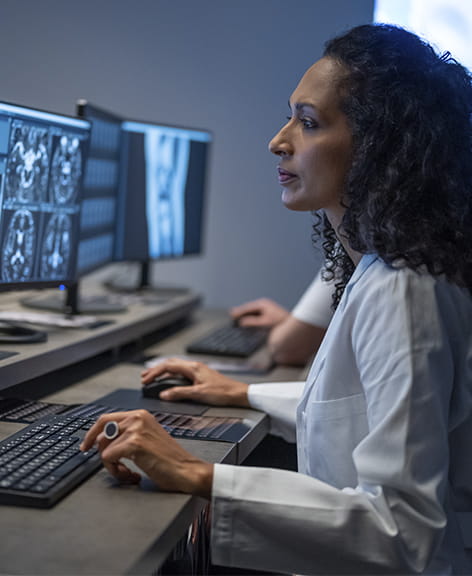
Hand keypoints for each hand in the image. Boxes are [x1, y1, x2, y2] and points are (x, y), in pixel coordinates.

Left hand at [80, 410, 212, 497]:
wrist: (186, 470)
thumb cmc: (169, 460)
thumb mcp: (147, 439)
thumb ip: (127, 436)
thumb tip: (102, 443)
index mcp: (141, 415)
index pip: (107, 419)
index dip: (92, 433)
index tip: (86, 445)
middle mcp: (137, 418)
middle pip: (101, 430)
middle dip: (97, 449)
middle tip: (105, 463)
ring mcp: (135, 429)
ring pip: (104, 447)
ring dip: (112, 466)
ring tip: (129, 472)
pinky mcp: (134, 443)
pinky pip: (108, 458)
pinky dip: (116, 471)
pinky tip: (132, 475)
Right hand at [141, 358, 249, 405]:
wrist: (239, 394)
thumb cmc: (223, 392)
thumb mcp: (199, 394)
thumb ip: (180, 393)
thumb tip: (163, 394)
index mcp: (193, 368)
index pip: (168, 366)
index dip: (154, 372)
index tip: (145, 380)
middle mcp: (194, 367)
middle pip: (170, 364)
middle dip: (156, 370)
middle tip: (144, 377)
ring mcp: (198, 371)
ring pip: (175, 368)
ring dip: (163, 372)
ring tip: (152, 378)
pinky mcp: (200, 376)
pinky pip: (181, 373)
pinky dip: (171, 376)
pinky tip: (168, 381)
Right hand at [229, 298, 288, 327]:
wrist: (292, 324)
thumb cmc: (280, 323)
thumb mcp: (264, 322)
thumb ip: (252, 322)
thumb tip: (242, 321)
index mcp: (263, 304)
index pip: (247, 307)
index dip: (239, 311)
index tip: (232, 313)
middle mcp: (264, 304)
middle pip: (249, 308)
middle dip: (241, 311)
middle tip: (231, 314)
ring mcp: (267, 307)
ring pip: (253, 310)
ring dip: (245, 314)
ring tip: (237, 316)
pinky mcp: (268, 312)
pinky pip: (256, 313)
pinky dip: (251, 316)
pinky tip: (247, 319)